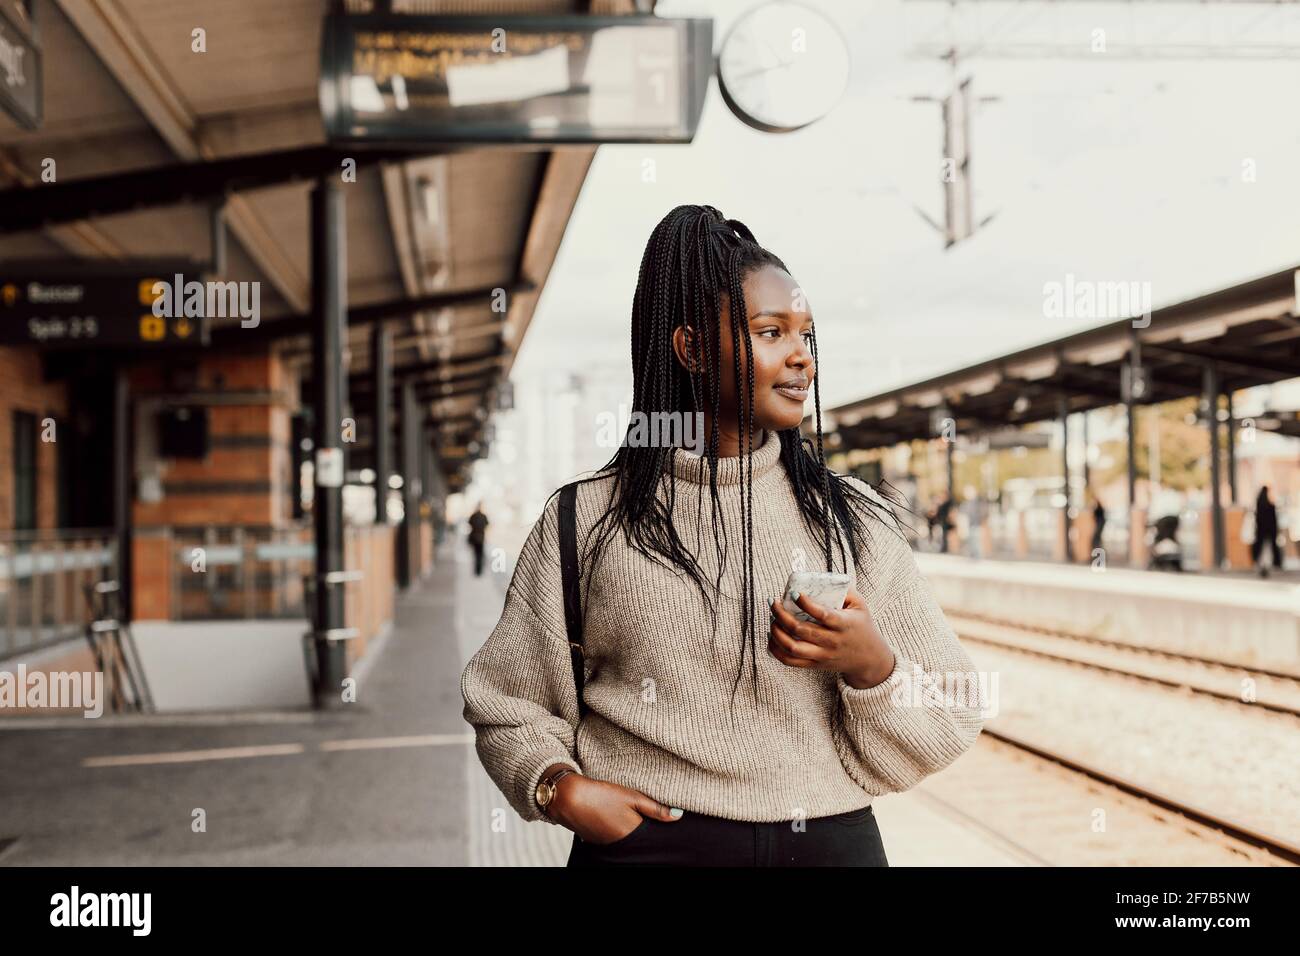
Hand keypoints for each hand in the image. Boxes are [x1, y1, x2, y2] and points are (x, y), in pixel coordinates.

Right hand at [548, 773, 683, 844]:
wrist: (567, 798)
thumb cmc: (600, 795)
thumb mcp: (631, 796)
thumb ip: (655, 808)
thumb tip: (678, 816)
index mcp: (632, 834)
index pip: (653, 836)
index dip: (659, 827)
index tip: (664, 817)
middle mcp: (620, 844)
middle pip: (640, 839)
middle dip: (646, 829)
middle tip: (647, 814)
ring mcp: (607, 844)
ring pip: (627, 839)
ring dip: (631, 829)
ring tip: (628, 813)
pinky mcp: (596, 840)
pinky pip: (614, 838)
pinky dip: (618, 829)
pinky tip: (614, 816)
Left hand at [769, 586, 895, 688]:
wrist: (869, 659)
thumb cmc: (862, 626)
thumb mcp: (860, 605)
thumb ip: (845, 590)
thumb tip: (823, 577)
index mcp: (843, 624)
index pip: (822, 615)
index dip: (806, 604)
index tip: (794, 593)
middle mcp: (832, 641)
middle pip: (801, 630)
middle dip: (782, 615)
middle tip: (773, 603)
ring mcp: (822, 655)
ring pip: (793, 648)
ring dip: (777, 633)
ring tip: (772, 619)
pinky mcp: (815, 664)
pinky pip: (790, 661)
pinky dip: (776, 650)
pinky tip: (772, 637)